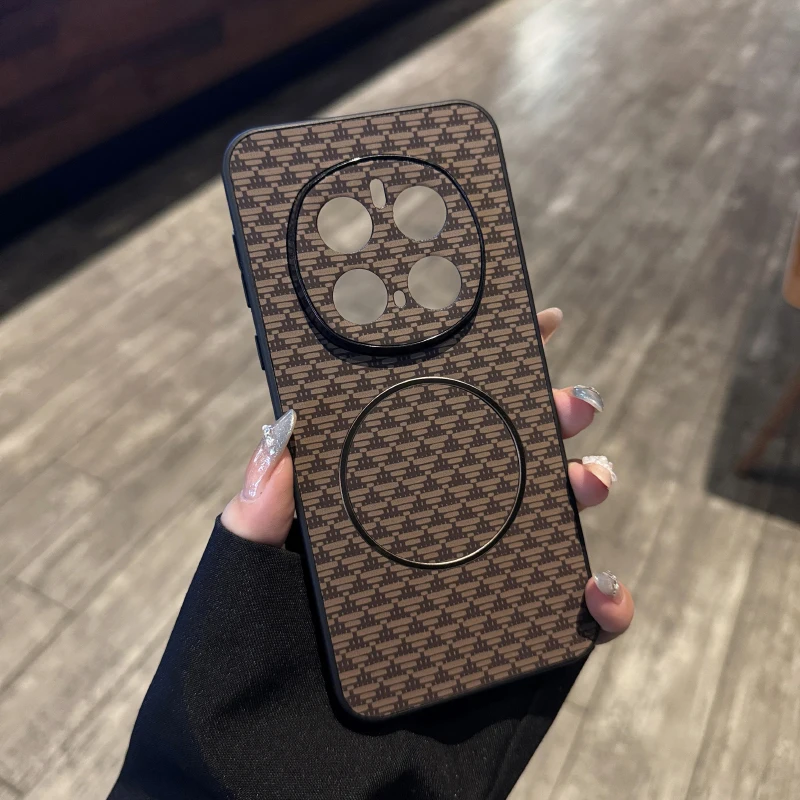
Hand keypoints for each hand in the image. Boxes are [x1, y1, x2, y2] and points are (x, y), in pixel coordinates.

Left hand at [222, 307, 632, 641]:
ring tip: (587, 477)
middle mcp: (431, 537)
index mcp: (372, 508)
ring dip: (584, 484)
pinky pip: (573, 616)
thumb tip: (284, 430)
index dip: (477, 371)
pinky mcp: (509, 643)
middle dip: (547, 416)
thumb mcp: (244, 584)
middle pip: (503, 459)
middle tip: (568, 402)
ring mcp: (474, 586)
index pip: (427, 423)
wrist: (282, 785)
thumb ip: (258, 515)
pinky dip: (606, 599)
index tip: (527, 326)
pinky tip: (595, 586)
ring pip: (547, 521)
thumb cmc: (250, 677)